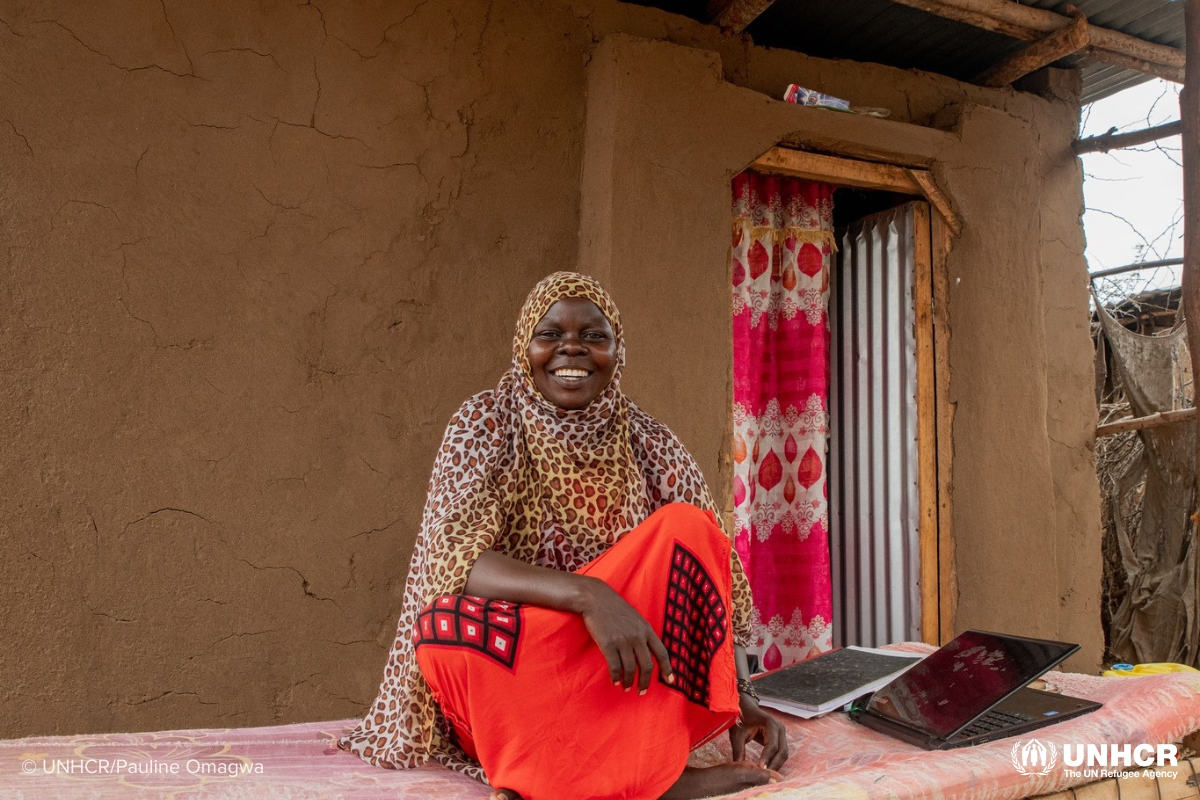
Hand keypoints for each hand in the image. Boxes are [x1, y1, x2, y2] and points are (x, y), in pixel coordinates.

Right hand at [577, 577, 673, 693]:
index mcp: (646, 629)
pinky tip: (615, 681)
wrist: (595, 598)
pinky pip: (615, 666)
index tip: (670, 681)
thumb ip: (642, 633)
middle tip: (642, 691)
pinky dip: (616, 676)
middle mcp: (637, 636)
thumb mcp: (635, 618)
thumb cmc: (615, 607)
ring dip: (629, 681)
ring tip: (626, 687)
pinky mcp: (608, 644)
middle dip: (645, 682)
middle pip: (646, 666)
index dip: (667, 668)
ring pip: (630, 669)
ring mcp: (623, 641)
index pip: (661, 653)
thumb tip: (647, 652)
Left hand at [730, 694, 788, 770]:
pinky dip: (775, 760)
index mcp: (770, 723)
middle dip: (773, 765)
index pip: (772, 745)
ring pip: (784, 753)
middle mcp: (779, 727)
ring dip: (776, 764)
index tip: (759, 769)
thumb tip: (741, 769)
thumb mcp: (737, 735)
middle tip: (763, 776)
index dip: (767, 758)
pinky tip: (766, 768)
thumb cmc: (739, 719)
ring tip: (764, 774)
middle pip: (782, 751)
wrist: (744, 707)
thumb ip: (738, 751)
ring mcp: (782, 732)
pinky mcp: (780, 737)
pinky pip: (781, 751)